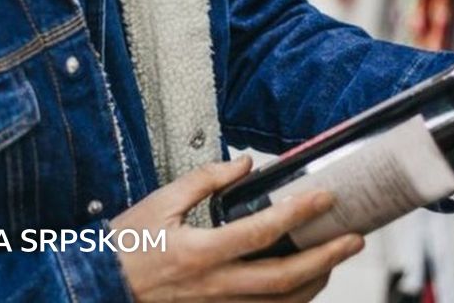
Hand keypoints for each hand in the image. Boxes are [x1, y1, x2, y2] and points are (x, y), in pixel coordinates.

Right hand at [111, 156, 363, 301]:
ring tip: (335, 260)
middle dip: (326, 258)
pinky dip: (290, 302)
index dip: (298, 213)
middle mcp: (215, 285)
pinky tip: (303, 287)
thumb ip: (204, 180)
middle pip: (284, 278)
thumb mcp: (160, 202)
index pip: (263, 231)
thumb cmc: (126, 245)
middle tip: (352, 238)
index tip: (324, 197)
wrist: (100, 287)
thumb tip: (244, 164)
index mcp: (200, 251)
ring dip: (315, 283)